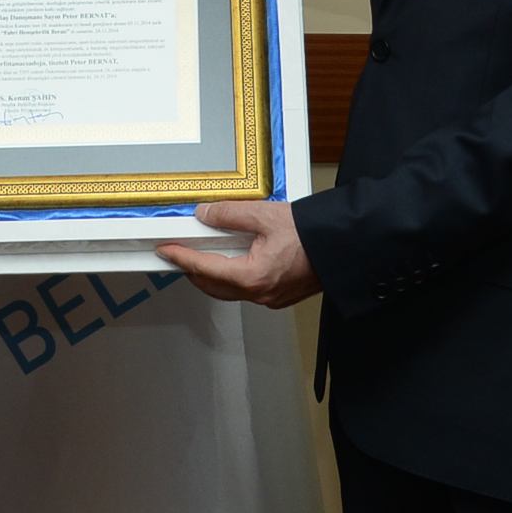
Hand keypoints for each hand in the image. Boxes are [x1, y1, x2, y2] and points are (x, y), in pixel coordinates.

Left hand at [158, 197, 316, 307]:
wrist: (344, 247)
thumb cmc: (313, 235)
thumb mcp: (265, 215)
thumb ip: (230, 214)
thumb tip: (207, 214)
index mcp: (252, 276)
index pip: (204, 267)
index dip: (181, 257)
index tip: (167, 250)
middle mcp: (259, 293)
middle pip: (213, 285)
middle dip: (193, 269)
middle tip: (181, 251)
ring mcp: (270, 298)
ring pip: (230, 290)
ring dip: (214, 274)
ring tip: (206, 252)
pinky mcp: (280, 295)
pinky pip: (247, 289)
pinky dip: (234, 276)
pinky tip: (235, 259)